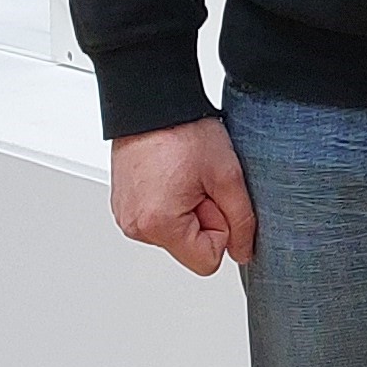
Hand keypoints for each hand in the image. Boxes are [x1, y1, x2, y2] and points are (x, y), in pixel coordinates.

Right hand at [111, 118, 255, 275]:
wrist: (153, 105)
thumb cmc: (183, 131)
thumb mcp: (227, 175)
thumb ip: (241, 220)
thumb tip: (242, 251)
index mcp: (158, 224)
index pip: (207, 261)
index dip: (220, 229)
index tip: (212, 197)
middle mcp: (136, 227)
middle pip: (189, 247)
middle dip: (203, 217)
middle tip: (198, 181)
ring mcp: (126, 216)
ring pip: (176, 232)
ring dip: (188, 208)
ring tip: (184, 175)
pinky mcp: (124, 206)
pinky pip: (158, 219)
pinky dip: (171, 202)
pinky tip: (171, 175)